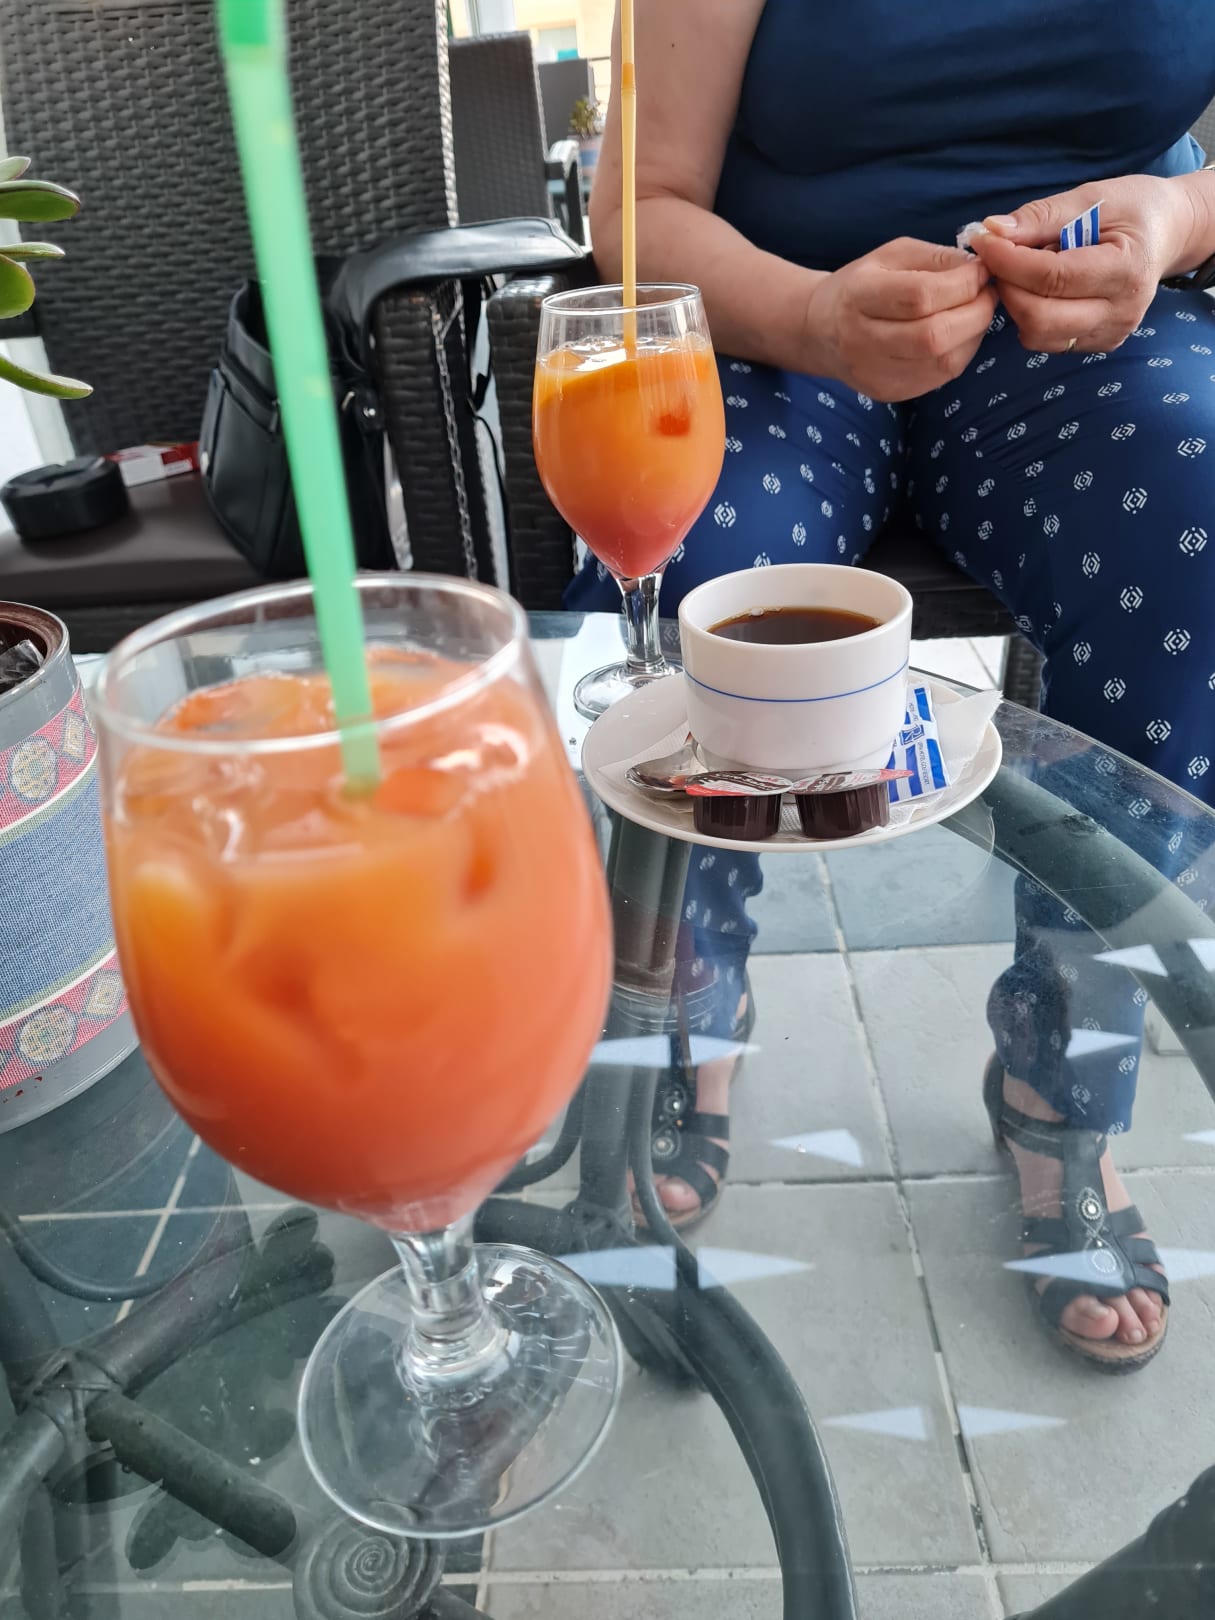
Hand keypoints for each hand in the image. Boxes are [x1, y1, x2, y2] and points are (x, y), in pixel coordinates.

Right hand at [803, 237, 998, 401]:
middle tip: (988, 293)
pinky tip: (959, 334)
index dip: (963, 283)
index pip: (920, 296)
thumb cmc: (862, 285)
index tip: (982, 271)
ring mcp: (875, 373)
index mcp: (859, 296)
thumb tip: (981, 269)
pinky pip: (941, 376)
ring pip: (943, 361)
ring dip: (973, 334)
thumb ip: (936, 258)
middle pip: (933, 336)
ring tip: (976, 312)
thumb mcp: (892, 255)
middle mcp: (862, 340)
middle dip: (976, 312)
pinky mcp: (890, 392)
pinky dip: (962, 352)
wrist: (820, 331)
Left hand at [969, 175, 1196, 352]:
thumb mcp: (1092, 197)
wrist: (1167, 233)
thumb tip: (992, 230)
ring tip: (1023, 271)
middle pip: (1040, 316)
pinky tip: (1040, 290)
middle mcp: (1121, 311)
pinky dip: (1030, 316)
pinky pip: (1046, 341)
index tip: (984, 241)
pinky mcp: (1097, 344)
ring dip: (1016, 304)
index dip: (1008, 261)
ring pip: (1038, 335)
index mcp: (1126, 270)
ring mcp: (1110, 333)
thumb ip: (1041, 216)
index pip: (1052, 277)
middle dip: (1008, 286)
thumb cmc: (1132, 208)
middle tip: (998, 258)